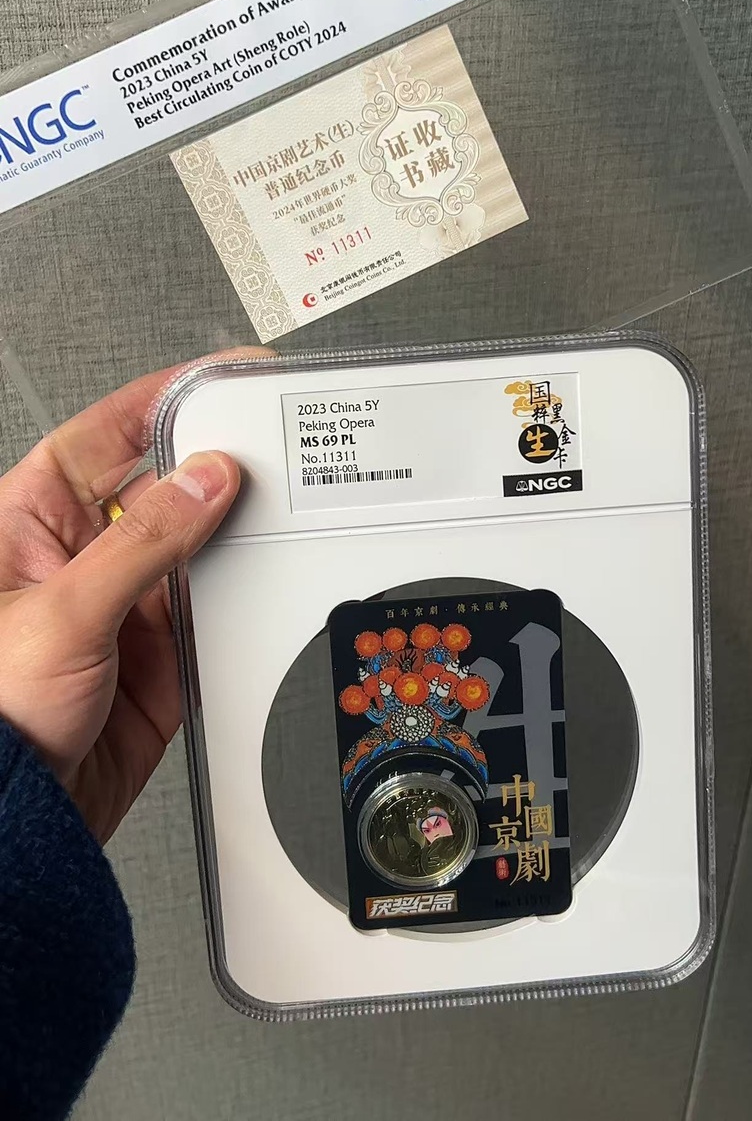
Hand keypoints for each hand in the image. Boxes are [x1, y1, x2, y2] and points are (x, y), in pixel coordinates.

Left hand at [0, 360, 241, 843]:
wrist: (16, 824)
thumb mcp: (63, 613)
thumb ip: (143, 544)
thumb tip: (205, 483)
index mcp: (33, 518)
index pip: (110, 432)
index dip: (169, 397)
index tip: (227, 379)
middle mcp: (82, 554)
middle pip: (166, 485)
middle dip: (217, 467)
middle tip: (271, 451)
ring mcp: (125, 604)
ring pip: (200, 547)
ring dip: (235, 535)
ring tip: (275, 516)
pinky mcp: (162, 655)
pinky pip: (217, 610)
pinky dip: (245, 600)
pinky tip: (260, 585)